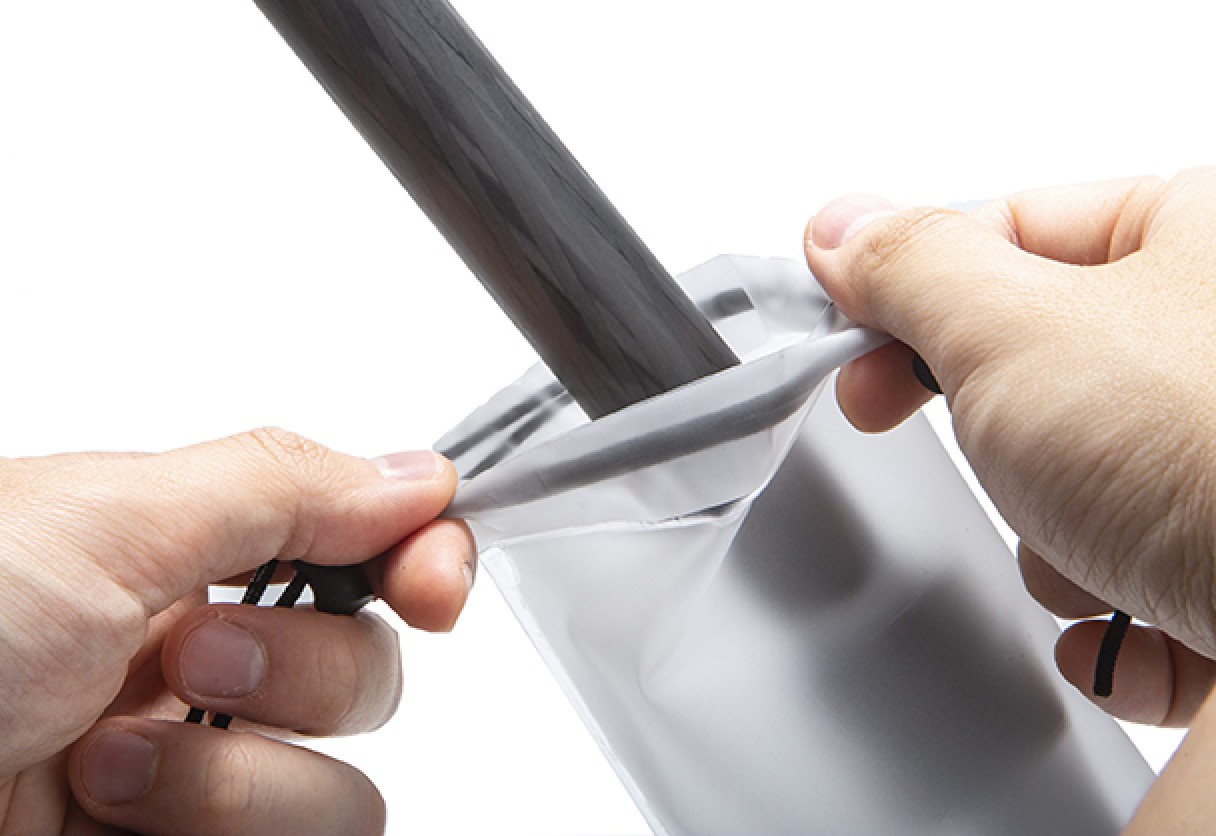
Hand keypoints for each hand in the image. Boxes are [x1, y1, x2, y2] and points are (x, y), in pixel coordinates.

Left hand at [0, 428, 473, 834]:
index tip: (435, 590)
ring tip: (105, 766)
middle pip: (366, 674)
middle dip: (298, 673)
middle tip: (195, 659)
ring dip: (230, 784)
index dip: (422, 563)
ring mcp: (182, 776)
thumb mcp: (97, 524)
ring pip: (336, 792)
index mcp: (178, 556)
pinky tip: (101, 820)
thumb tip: (417, 478)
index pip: (361, 550)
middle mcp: (190, 666)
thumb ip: (275, 486)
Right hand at [805, 169, 1215, 728]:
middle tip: (993, 451)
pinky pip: (1132, 580)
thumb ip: (914, 270)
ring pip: (1074, 487)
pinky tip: (1138, 617)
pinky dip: (1114, 616)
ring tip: (1107, 549)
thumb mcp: (1016, 333)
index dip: (910, 287)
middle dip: (1002, 438)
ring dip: (1058, 540)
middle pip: (1037, 372)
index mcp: (1200, 237)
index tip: (851, 338)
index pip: (1008, 231)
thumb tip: (845, 228)